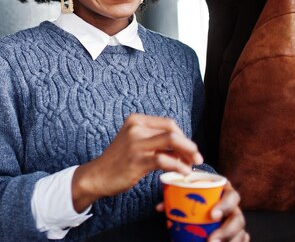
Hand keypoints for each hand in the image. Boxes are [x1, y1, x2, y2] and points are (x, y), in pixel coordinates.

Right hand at [72, 114, 202, 211]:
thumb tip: (183, 147)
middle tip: (196, 159)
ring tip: (191, 166)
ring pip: (172, 141)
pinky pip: (165, 160)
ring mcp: (136, 143)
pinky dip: (179, 166)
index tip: (189, 150)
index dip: (183, 137)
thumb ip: (155, 141)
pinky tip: (183, 173)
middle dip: (189, 145)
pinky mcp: (137, 160)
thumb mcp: (135, 142)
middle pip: (173, 131)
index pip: (169, 124)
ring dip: (187, 154)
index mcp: (136, 120)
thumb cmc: (119, 161)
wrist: (98, 176)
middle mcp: (136, 128)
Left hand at [155, 181, 249, 241]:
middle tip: (211, 239)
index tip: (212, 215)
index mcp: (225, 192)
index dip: (224, 205)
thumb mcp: (189, 194)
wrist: (206, 202)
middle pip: (238, 219)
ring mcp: (236, 222)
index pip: (232, 196)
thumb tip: (159, 208)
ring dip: (230, 241)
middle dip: (227, 230)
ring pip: (241, 233)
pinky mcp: (237, 234)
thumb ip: (176, 199)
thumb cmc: (197, 196)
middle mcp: (234, 208)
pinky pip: (242, 240)